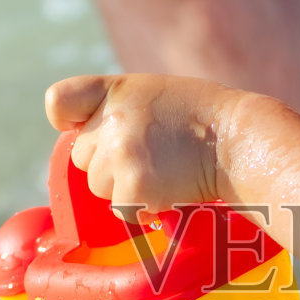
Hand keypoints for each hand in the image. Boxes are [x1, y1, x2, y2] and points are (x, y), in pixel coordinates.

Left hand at [46, 74, 238, 217]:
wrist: (240, 143)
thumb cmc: (205, 121)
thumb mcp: (156, 96)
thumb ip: (119, 111)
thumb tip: (86, 142)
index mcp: (115, 90)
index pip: (59, 101)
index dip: (68, 119)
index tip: (82, 127)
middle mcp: (111, 120)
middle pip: (83, 158)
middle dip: (110, 163)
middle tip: (153, 156)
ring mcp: (120, 155)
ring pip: (99, 186)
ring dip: (126, 188)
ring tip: (165, 172)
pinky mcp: (132, 188)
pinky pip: (122, 209)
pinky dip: (143, 208)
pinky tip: (171, 190)